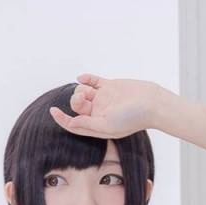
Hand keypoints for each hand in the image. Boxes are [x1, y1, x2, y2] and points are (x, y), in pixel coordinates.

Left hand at [49, 74, 167, 139]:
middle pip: (77, 107)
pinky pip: (93, 81)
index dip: (62, 119)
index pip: (75, 124)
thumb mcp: (107, 125)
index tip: (54, 111)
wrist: (151, 103)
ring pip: (83, 92)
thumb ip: (88, 125)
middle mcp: (99, 114)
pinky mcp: (110, 87)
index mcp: (97, 126)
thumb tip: (71, 123)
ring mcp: (104, 100)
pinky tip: (81, 78)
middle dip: (75, 100)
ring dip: (81, 90)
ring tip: (87, 90)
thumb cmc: (132, 118)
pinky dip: (86, 79)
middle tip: (83, 97)